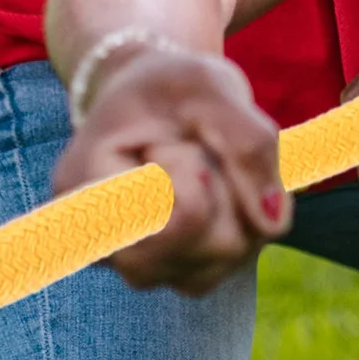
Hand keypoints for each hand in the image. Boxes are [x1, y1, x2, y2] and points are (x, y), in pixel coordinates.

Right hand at [52, 46, 289, 295]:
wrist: (150, 100)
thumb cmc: (167, 87)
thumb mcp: (206, 85)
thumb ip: (247, 142)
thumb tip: (273, 222)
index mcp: (85, 194)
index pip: (163, 221)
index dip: (193, 178)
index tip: (180, 145)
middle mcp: (105, 247)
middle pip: (199, 247)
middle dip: (224, 191)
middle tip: (195, 149)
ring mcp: (142, 269)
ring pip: (222, 258)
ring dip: (238, 202)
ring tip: (206, 163)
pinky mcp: (177, 275)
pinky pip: (233, 262)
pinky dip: (244, 221)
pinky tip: (221, 188)